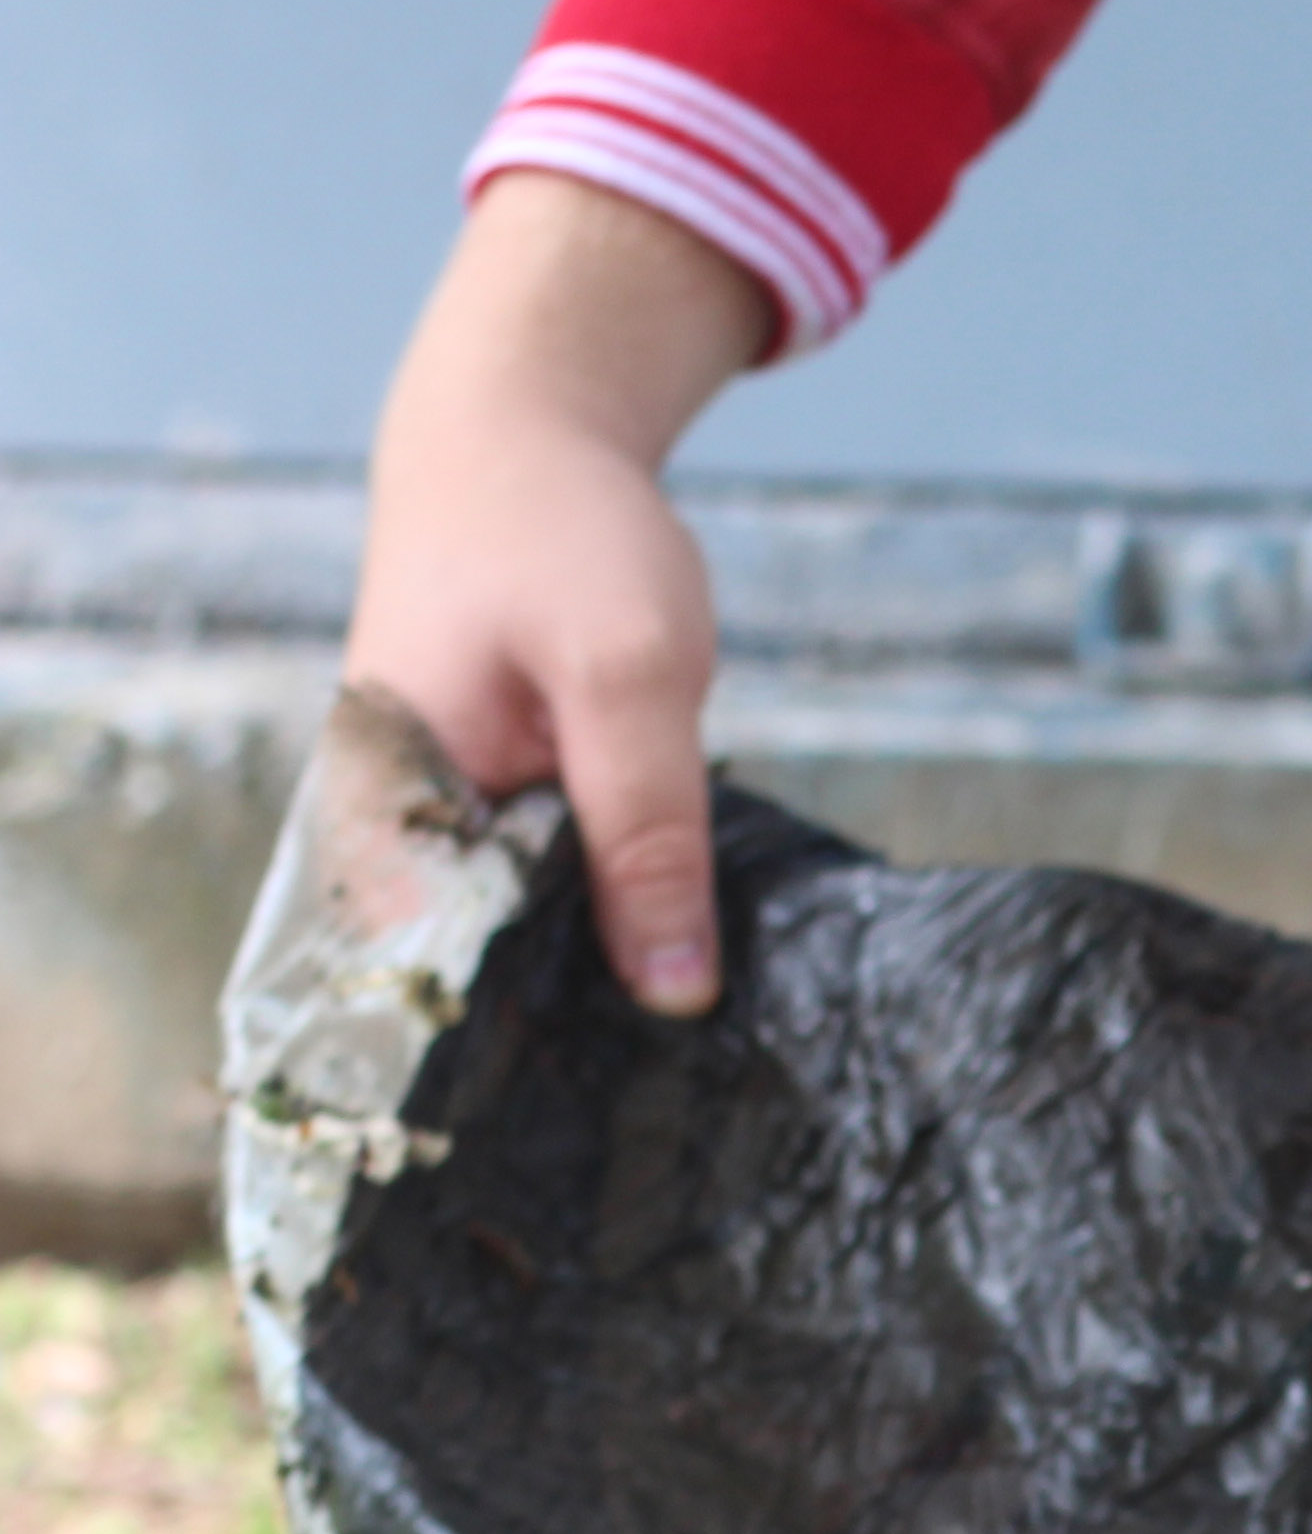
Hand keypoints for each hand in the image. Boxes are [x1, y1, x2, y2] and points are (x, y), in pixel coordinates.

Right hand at [349, 172, 773, 1014]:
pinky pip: (559, 880)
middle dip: (585, 1019)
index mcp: (383, 816)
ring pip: (535, 931)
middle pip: (492, 973)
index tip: (630, 1101)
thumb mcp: (630, 677)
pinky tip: (691, 942)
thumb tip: (671, 992)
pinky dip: (623, 902)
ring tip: (706, 1030)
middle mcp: (395, 833)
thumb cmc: (560, 535)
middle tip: (701, 1084)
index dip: (531, 1053)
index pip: (439, 991)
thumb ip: (646, 833)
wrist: (525, 432)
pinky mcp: (500, 798)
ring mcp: (447, 817)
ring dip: (614, 962)